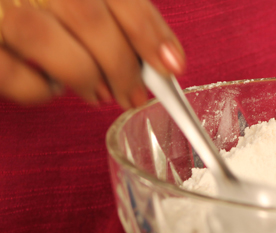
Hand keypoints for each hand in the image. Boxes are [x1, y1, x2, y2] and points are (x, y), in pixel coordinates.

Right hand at [0, 0, 184, 107]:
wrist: (5, 9)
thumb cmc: (48, 12)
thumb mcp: (83, 4)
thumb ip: (114, 19)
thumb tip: (160, 58)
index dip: (149, 30)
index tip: (173, 65)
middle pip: (86, 17)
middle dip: (121, 65)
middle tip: (134, 95)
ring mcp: (0, 9)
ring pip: (43, 38)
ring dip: (83, 75)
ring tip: (98, 94)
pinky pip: (12, 73)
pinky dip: (41, 90)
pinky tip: (53, 88)